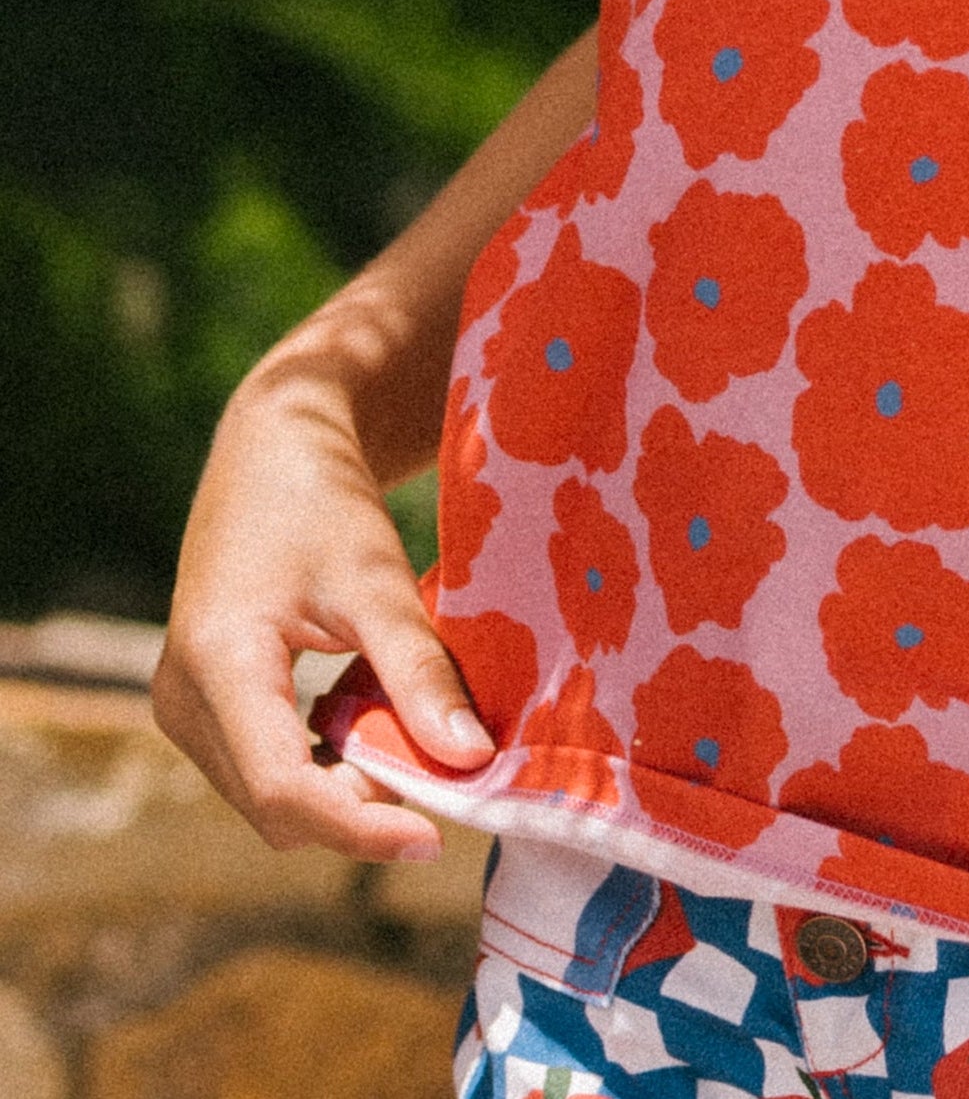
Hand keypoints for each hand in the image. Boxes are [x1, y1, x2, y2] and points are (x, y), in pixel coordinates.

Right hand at [152, 359, 492, 862]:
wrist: (272, 446)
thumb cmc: (323, 500)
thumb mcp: (376, 578)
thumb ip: (418, 669)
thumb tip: (471, 759)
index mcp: (216, 664)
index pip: (281, 789)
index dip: (358, 827)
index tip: (433, 837)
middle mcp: (182, 698)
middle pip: (272, 805)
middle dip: (356, 809)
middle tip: (440, 784)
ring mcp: (183, 705)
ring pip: (266, 796)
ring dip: (340, 789)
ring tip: (411, 744)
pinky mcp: (201, 703)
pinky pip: (262, 766)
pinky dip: (321, 764)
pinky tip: (372, 726)